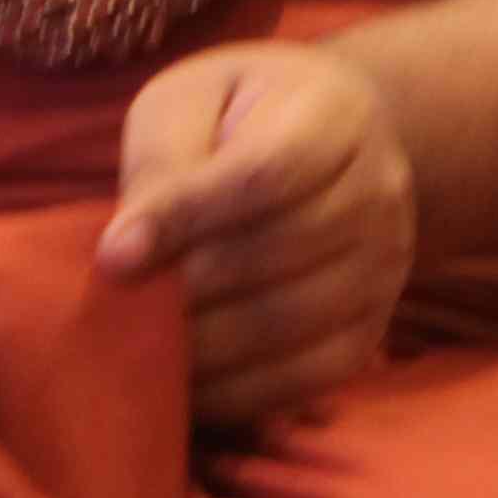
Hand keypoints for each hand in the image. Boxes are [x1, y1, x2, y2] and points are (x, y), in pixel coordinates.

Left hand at [103, 41, 414, 429]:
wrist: (323, 146)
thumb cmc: (235, 120)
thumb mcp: (188, 104)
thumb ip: (161, 162)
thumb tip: (124, 253)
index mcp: (336, 114)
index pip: (265, 173)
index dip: (186, 217)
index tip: (111, 256)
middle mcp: (379, 191)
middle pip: (279, 252)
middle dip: (186, 289)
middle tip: (116, 310)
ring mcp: (386, 267)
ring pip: (292, 321)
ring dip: (205, 344)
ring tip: (140, 348)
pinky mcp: (373, 330)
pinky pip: (309, 377)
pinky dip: (240, 393)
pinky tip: (185, 386)